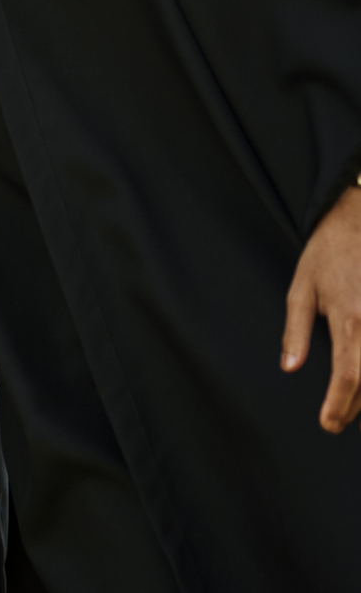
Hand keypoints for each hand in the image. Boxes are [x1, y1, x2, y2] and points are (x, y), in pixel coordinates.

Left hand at [282, 185, 360, 432]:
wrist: (356, 220)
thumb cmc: (326, 254)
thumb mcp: (301, 289)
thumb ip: (295, 331)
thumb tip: (290, 367)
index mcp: (350, 318)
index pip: (349, 374)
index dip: (340, 404)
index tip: (328, 423)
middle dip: (355, 405)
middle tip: (336, 419)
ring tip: (350, 403)